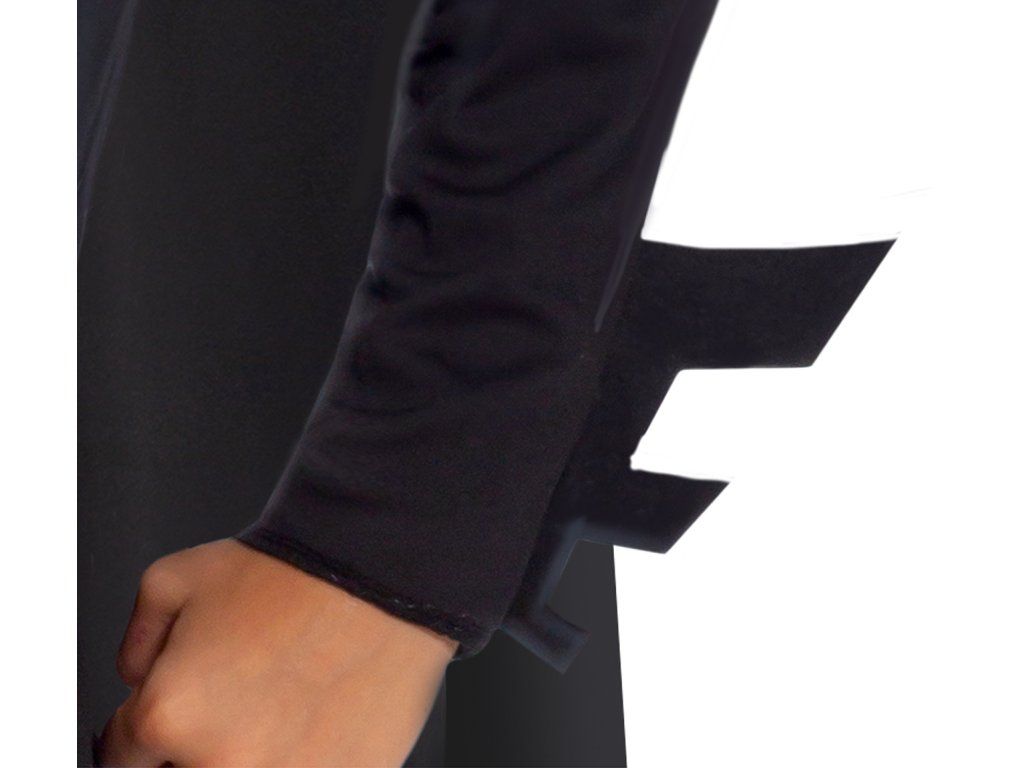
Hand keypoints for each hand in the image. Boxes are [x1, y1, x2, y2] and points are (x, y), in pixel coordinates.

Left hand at [98, 539, 456, 766]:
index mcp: (167, 715)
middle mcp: (219, 760)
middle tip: (236, 704)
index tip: (181, 714)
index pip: (122, 760)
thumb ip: (135, 642)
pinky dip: (304, 755)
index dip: (148, 731)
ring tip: (282, 708)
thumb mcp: (174, 577)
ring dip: (251, 753)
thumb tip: (138, 678)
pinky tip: (318, 716)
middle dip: (196, 745)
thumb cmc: (293, 572)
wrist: (379, 571)